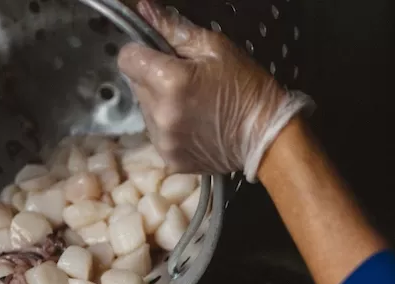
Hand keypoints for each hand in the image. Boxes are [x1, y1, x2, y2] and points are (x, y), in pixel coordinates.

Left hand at [117, 0, 313, 180]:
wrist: (267, 138)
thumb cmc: (246, 88)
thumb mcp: (215, 48)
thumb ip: (174, 29)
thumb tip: (145, 9)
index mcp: (169, 81)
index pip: (127, 59)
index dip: (141, 53)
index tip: (158, 56)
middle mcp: (161, 113)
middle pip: (136, 85)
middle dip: (153, 78)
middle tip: (185, 81)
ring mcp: (164, 139)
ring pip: (145, 111)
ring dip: (160, 104)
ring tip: (192, 104)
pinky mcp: (170, 158)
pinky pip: (157, 134)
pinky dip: (170, 127)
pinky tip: (194, 124)